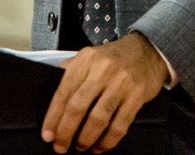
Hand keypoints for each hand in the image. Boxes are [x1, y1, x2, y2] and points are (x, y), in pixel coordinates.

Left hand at [41, 32, 168, 152]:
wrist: (147, 50)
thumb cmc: (114, 58)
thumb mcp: (89, 57)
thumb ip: (70, 71)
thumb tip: (50, 98)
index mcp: (86, 60)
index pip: (63, 92)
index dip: (53, 117)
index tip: (47, 135)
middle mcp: (103, 70)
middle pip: (78, 107)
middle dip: (66, 132)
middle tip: (61, 146)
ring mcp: (121, 83)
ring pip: (98, 119)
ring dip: (86, 139)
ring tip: (81, 146)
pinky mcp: (137, 96)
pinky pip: (119, 125)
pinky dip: (108, 141)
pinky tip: (101, 146)